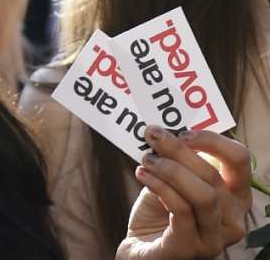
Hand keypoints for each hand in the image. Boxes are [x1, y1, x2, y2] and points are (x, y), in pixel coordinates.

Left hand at [116, 126, 251, 259]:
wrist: (140, 250)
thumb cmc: (159, 214)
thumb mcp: (171, 181)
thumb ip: (176, 161)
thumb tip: (163, 133)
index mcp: (234, 198)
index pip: (239, 160)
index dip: (213, 141)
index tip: (182, 133)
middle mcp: (232, 220)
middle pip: (213, 174)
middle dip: (179, 150)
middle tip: (153, 137)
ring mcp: (213, 239)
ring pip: (202, 195)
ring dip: (170, 170)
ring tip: (146, 160)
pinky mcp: (189, 249)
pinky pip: (180, 210)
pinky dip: (159, 187)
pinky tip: (141, 175)